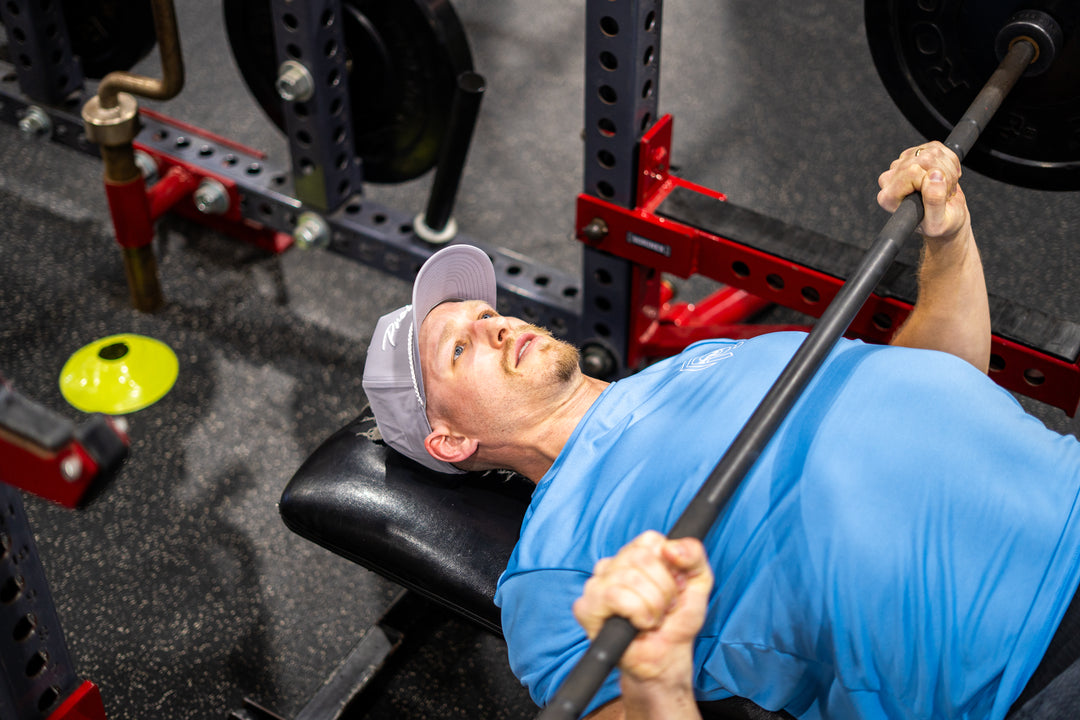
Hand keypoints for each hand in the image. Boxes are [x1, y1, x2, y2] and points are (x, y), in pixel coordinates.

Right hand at [573, 531, 712, 684]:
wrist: (666, 657)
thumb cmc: (677, 620)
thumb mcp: (698, 581)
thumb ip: (693, 554)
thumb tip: (670, 547)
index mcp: (635, 554)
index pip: (650, 540)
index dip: (669, 567)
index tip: (675, 587)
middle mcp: (612, 565)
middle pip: (641, 558)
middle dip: (663, 589)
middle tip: (664, 607)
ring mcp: (596, 584)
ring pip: (629, 578)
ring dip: (652, 605)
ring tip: (652, 618)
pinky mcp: (586, 606)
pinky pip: (614, 595)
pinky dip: (636, 613)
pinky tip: (638, 624)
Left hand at [877, 141, 969, 243]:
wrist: (947, 217)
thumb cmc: (940, 224)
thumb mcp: (937, 222)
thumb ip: (934, 202)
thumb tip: (935, 176)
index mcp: (889, 197)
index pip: (912, 171)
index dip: (931, 180)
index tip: (938, 196)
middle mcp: (890, 180)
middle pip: (923, 159)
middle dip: (943, 175)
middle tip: (944, 193)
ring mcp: (901, 165)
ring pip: (931, 151)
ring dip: (947, 169)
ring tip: (944, 187)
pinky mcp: (914, 156)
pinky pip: (936, 147)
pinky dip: (949, 161)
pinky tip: (945, 177)